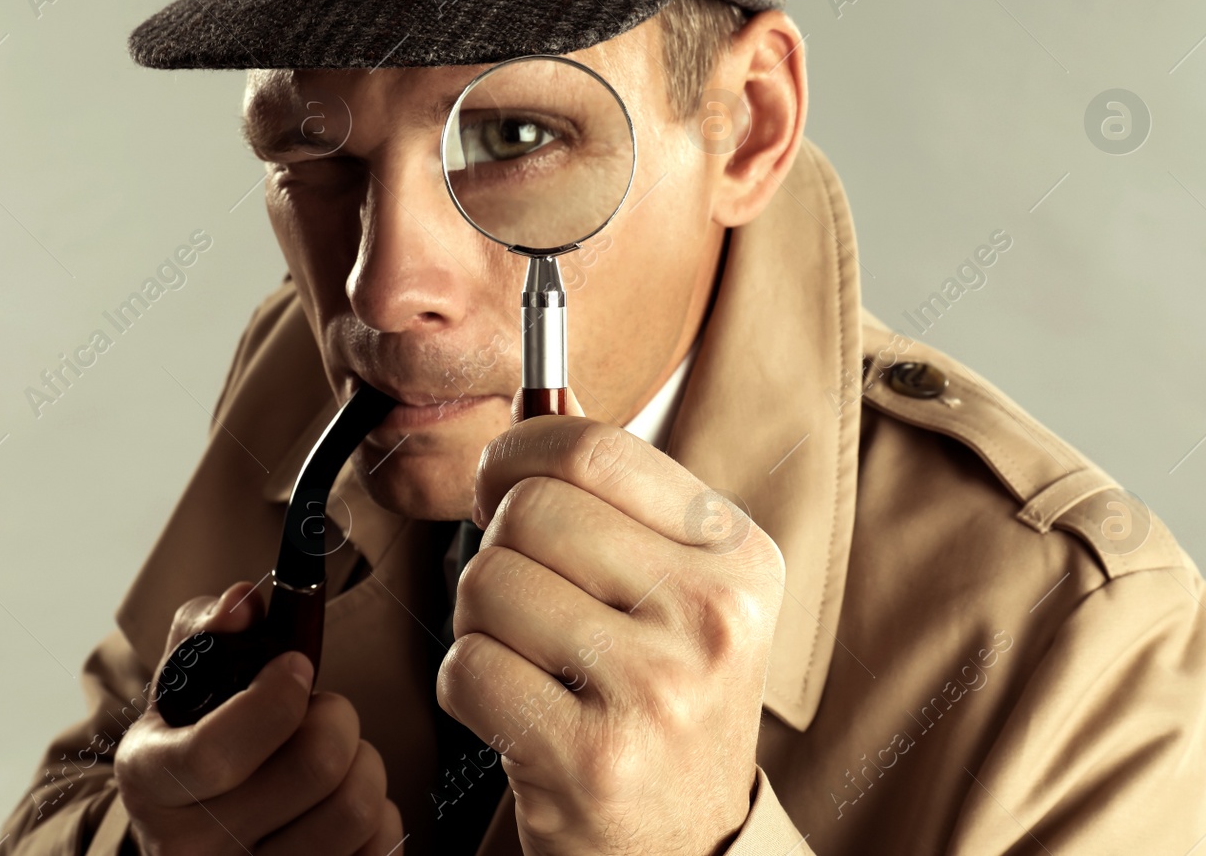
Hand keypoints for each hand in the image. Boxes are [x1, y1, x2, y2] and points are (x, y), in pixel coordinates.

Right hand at [115, 582, 403, 855]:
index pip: (217, 752)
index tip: (297, 667)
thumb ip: (207, 630)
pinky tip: (343, 802)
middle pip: (313, 768)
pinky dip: (380, 814)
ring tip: (337, 756)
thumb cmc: (197, 738)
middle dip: (337, 717)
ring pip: (355, 809)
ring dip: (364, 763)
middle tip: (322, 711)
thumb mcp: (183, 684)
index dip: (275, 700)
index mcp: (151, 781)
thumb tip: (244, 601)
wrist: (194, 831)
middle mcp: (190, 848)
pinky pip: (379, 848)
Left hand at [436, 394, 784, 855]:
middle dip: (496, 546)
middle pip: (529, 511)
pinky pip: (467, 667)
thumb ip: (613, 494)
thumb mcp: (675, 588)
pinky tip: (519, 711)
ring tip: (532, 659)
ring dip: (480, 622)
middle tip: (522, 593)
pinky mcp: (591, 758)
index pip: (593, 448)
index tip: (503, 481)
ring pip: (487, 584)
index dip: (518, 451)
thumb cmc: (662, 698)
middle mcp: (711, 617)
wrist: (687, 847)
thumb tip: (536, 394)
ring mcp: (655, 690)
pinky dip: (468, 686)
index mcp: (737, 555)